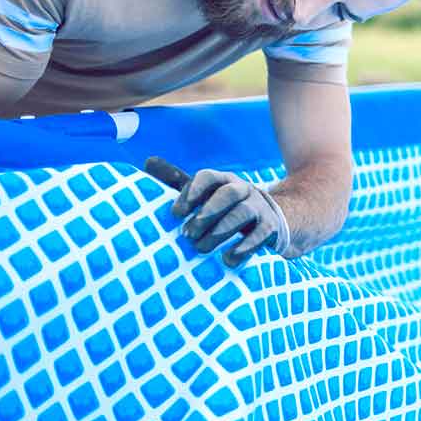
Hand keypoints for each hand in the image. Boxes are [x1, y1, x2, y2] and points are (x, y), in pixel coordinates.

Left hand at [145, 156, 290, 266]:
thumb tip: (148, 161)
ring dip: (220, 231)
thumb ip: (177, 181)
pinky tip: (227, 259)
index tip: (175, 214)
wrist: (272, 222)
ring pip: (241, 214)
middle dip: (207, 213)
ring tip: (201, 249)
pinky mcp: (271, 227)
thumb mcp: (204, 195)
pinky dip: (244, 247)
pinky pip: (260, 234)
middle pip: (227, 194)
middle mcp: (243, 189)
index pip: (208, 177)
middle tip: (187, 235)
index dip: (191, 192)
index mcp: (224, 180)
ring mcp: (259, 207)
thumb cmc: (226, 210)